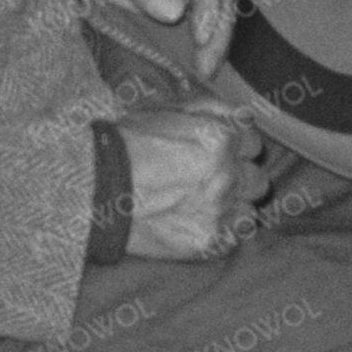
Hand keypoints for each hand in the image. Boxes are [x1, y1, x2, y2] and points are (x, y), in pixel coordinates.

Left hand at [75, 0, 236, 71]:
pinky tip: (184, 71)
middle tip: (206, 68)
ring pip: (204, 16)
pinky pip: (182, 29)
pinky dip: (185, 50)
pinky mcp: (159, 8)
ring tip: (202, 75)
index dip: (210, 6)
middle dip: (216, 33)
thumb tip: (176, 11)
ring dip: (206, 46)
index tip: (201, 38)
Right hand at [112, 104, 250, 261]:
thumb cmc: (126, 144)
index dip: (238, 148)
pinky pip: (233, 240)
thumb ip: (210, 109)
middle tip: (211, 182)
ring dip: (232, 209)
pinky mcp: (208, 242)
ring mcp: (220, 211)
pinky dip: (220, 234)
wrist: (93, 187)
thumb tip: (238, 115)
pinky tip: (197, 224)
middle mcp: (228, 174)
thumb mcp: (166, 109)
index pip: (255, 144)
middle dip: (239, 180)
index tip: (219, 155)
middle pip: (258, 181)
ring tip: (204, 207)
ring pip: (249, 213)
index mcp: (222, 137)